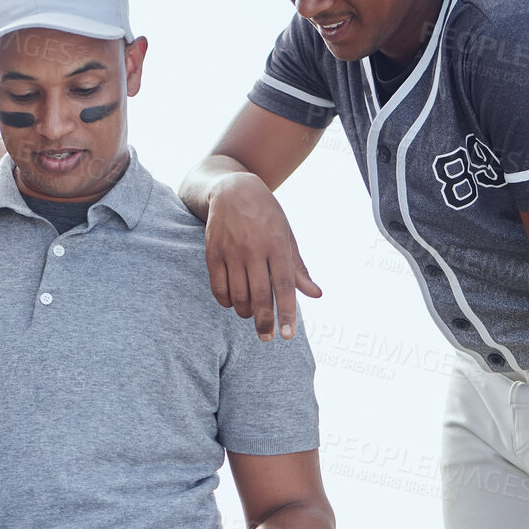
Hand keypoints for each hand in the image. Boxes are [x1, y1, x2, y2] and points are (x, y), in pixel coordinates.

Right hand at [202, 172, 319, 340]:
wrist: (233, 190)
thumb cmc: (266, 215)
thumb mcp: (287, 236)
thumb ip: (298, 268)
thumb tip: (315, 295)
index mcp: (276, 245)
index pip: (284, 286)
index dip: (286, 313)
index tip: (287, 335)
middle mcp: (254, 249)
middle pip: (259, 295)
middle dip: (264, 322)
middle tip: (267, 338)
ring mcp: (231, 251)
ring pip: (237, 294)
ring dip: (245, 312)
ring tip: (250, 315)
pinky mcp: (212, 253)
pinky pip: (218, 286)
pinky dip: (226, 300)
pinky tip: (232, 303)